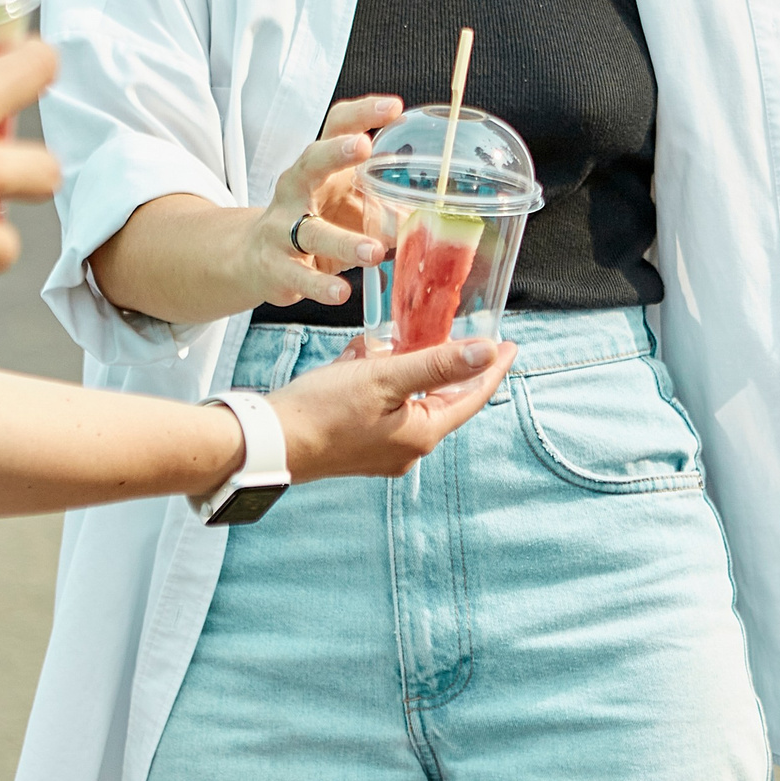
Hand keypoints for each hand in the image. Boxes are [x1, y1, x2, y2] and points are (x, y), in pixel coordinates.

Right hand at [236, 96, 401, 308]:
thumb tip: (438, 215)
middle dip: (335, 152)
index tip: (393, 107)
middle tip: (363, 146)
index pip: (335, 127)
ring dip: (343, 239)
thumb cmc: (317, 223)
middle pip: (310, 162)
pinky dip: (319, 284)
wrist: (257, 259)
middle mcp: (296, 189)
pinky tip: (340, 292)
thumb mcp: (351, 206)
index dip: (362, 113)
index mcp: (319, 167)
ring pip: (309, 230)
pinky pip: (298, 275)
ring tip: (374, 250)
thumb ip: (389, 206)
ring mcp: (281, 228)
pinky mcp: (275, 266)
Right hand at [264, 337, 514, 481]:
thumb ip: (438, 364)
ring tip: (389, 342)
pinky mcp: (359, 443)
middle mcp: (407, 448)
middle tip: (450, 331)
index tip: (509, 345)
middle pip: (440, 396)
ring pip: (408, 397)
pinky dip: (377, 379)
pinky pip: (382, 405)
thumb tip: (487, 352)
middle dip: (439, 362)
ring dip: (402, 366)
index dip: (492, 368)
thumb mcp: (386, 377)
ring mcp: (382, 449)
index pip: (472, 396)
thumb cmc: (324, 410)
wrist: (270, 442)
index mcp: (422, 434)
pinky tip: (360, 359)